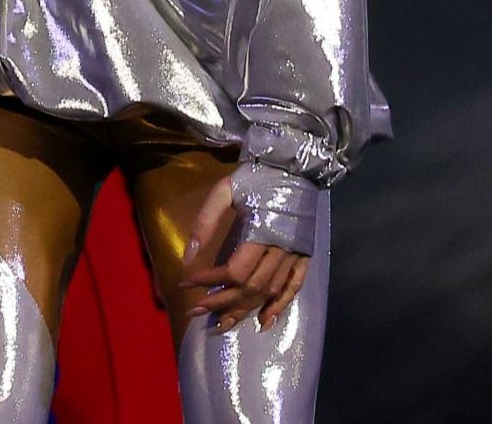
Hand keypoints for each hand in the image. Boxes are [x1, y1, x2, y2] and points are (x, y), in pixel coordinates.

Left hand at [180, 176, 311, 331]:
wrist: (293, 167)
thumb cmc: (255, 178)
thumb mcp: (224, 191)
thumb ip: (205, 222)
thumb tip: (187, 256)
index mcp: (261, 233)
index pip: (234, 270)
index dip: (209, 280)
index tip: (186, 282)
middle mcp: (281, 250)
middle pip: (250, 287)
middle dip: (221, 302)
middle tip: (196, 311)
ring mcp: (296, 255)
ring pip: (269, 291)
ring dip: (245, 309)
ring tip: (221, 324)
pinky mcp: (305, 256)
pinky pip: (294, 287)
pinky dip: (280, 306)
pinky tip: (265, 321)